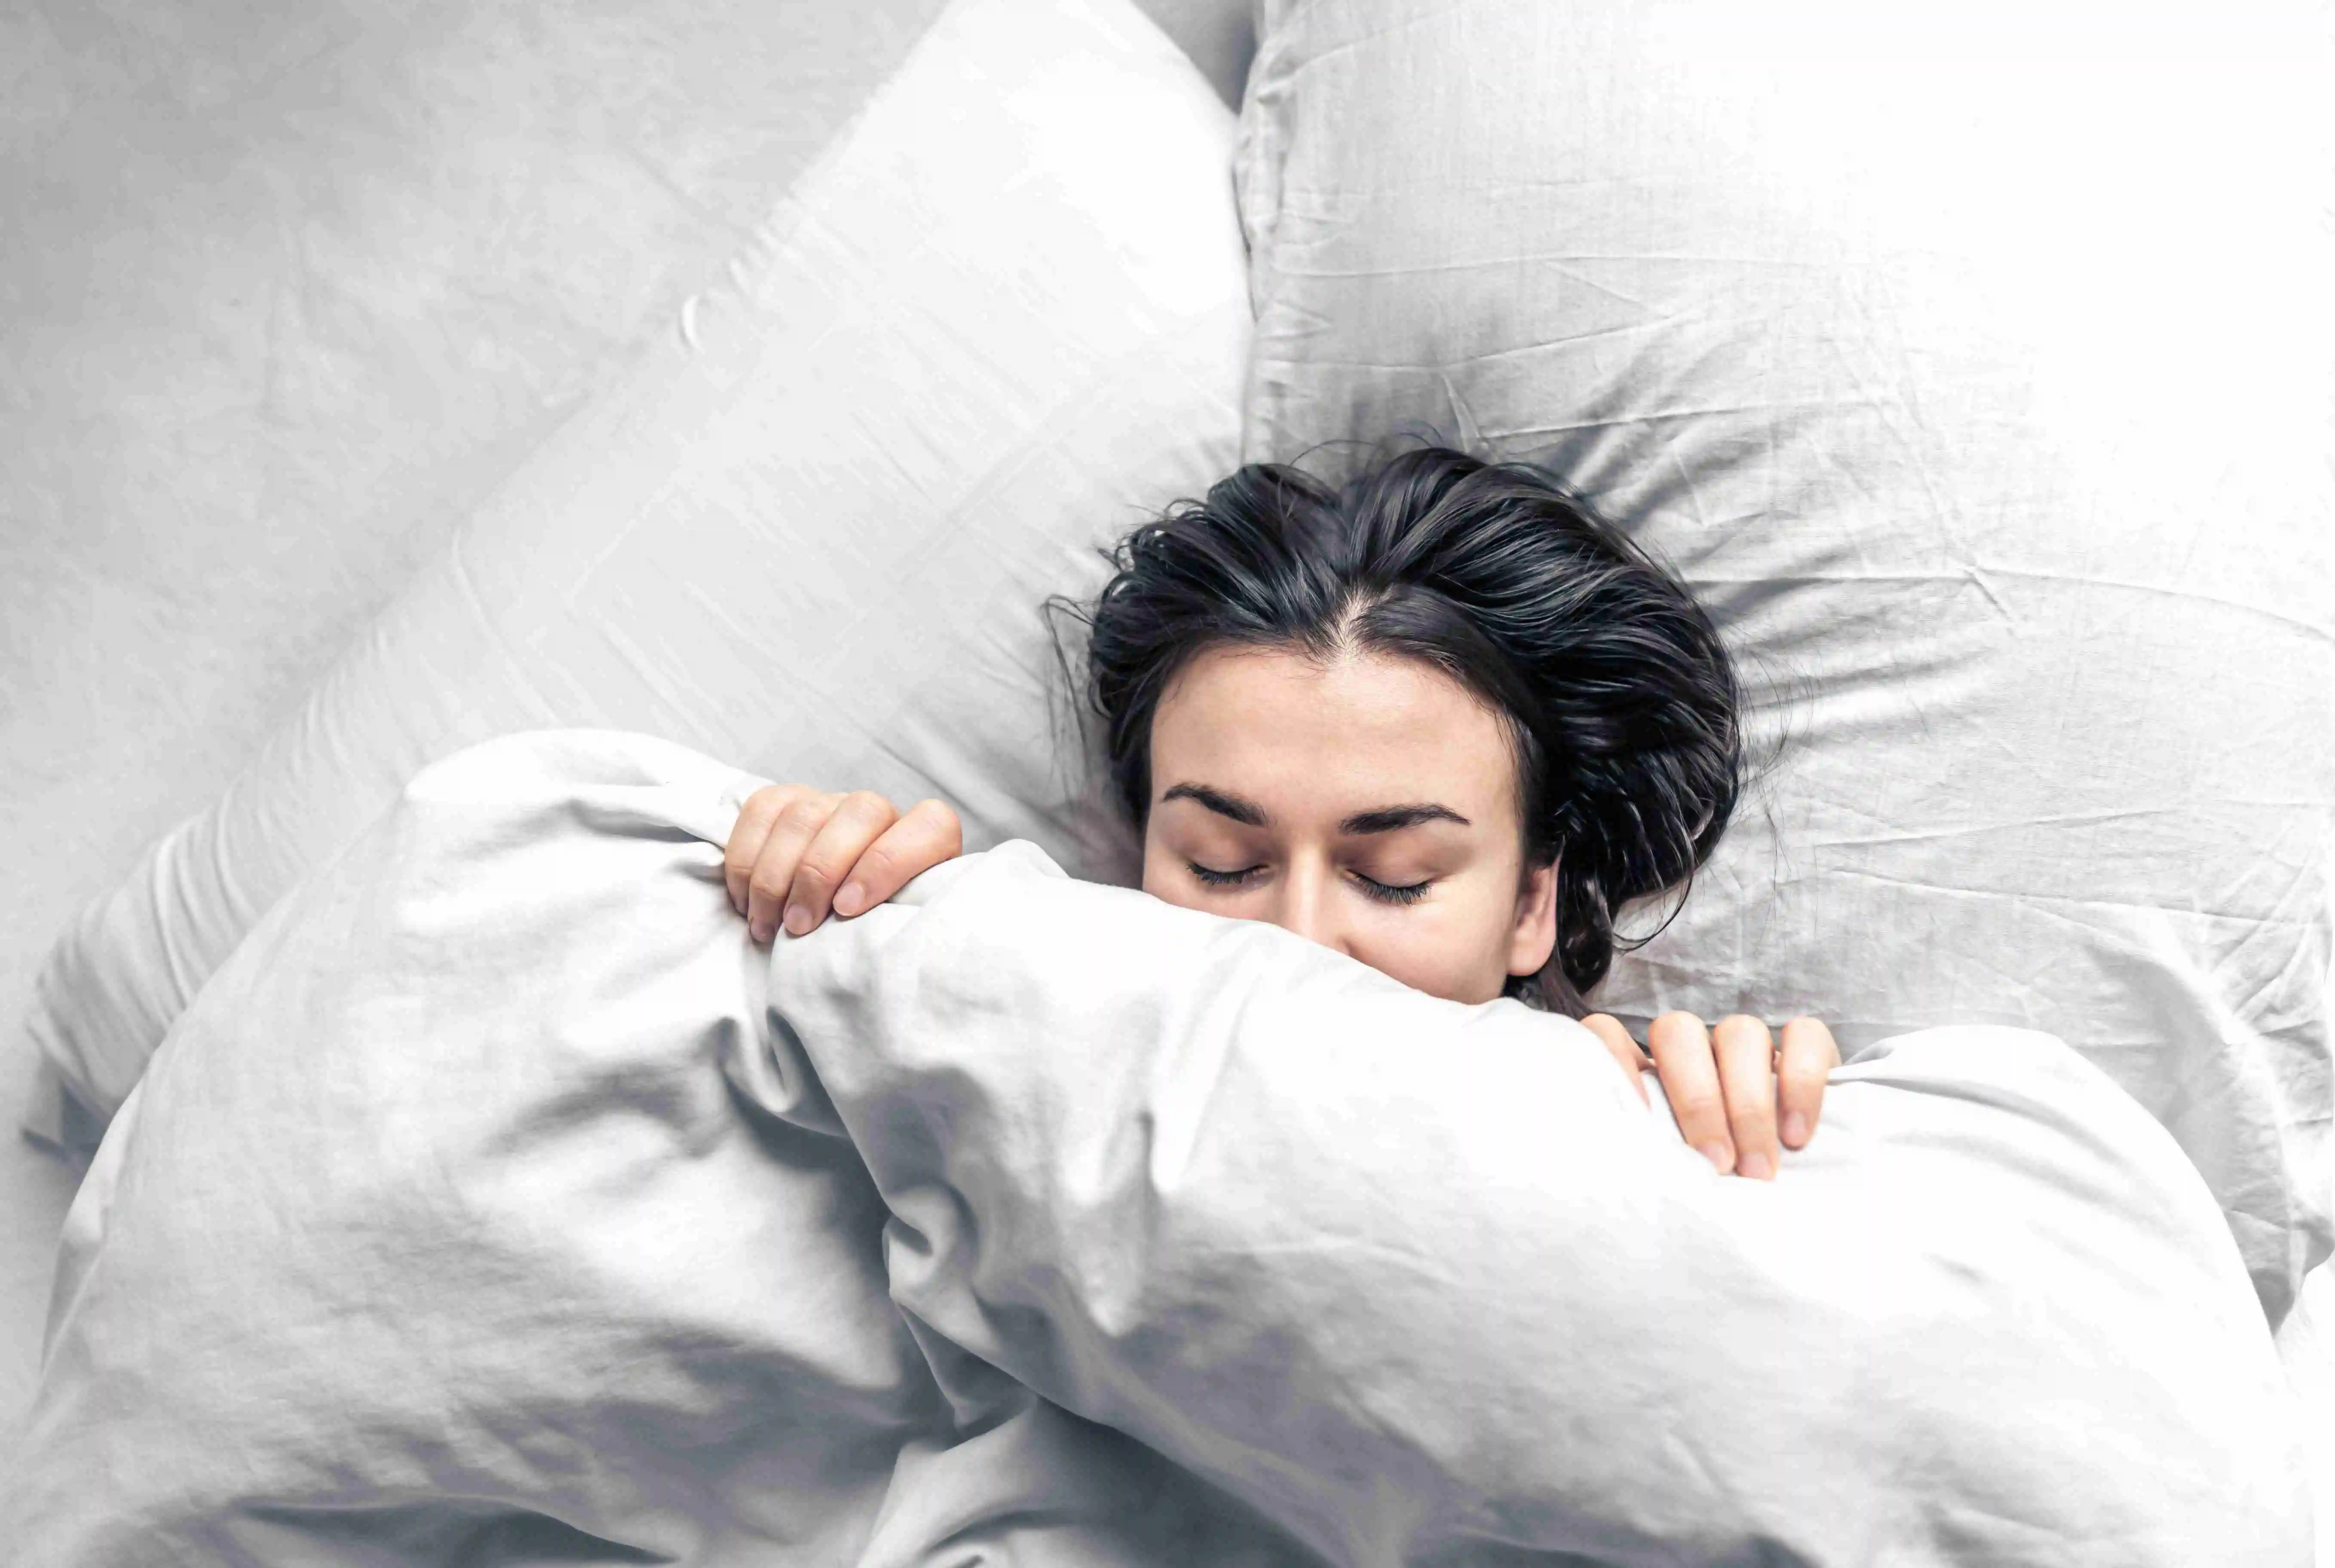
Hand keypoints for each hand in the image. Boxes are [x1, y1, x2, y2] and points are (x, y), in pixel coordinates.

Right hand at [724, 785, 962, 943]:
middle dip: (820, 874)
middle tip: (799, 927)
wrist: (829, 917)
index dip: (888, 864)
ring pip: (804, 815)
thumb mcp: (893, 935)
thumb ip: (897, 928)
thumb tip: (874, 952)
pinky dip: (746, 862)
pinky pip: (761, 811)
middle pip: (860, 813)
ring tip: (768, 928)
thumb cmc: (866, 933)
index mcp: (927, 839)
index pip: (929, 827)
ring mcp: (830, 802)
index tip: (849, 910)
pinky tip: (746, 903)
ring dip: (776, 878)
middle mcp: (879, 813)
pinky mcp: (785, 800)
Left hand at [1579, 1012, 1839, 1180]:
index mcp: (1647, 1068)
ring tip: (1757, 1168)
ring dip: (1749, 1103)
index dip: (1613, 1061)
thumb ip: (1652, 1160)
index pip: (1607, 1032)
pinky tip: (1796, 1136)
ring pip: (1739, 1033)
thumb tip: (1633, 1189)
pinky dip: (1801, 1085)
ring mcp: (1747, 1042)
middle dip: (1698, 1100)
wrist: (1789, 1183)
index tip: (1635, 1118)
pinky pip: (1805, 1035)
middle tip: (1716, 1164)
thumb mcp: (1673, 1169)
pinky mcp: (1807, 1044)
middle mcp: (1693, 1046)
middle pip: (1678, 1033)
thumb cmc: (1711, 1181)